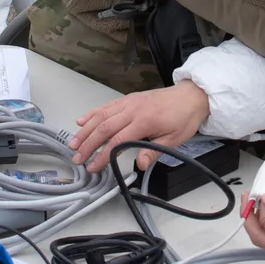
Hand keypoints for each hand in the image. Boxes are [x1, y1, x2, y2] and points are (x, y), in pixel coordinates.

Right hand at [69, 81, 210, 172]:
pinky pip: (107, 106)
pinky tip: (81, 121)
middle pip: (104, 128)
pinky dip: (93, 113)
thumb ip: (154, 151)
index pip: (117, 141)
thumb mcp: (174, 139)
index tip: (93, 168)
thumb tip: (138, 164)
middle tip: (77, 159)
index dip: (103, 156)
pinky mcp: (128, 98)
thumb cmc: (184, 118)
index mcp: (145, 121)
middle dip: (88, 144)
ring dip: (85, 130)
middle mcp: (133, 109)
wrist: (191, 96)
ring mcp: (129, 102)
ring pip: (101, 115)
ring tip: (73, 144)